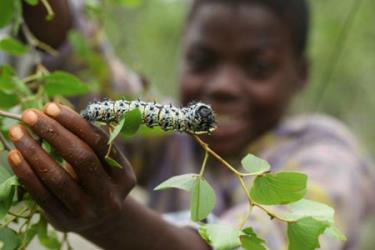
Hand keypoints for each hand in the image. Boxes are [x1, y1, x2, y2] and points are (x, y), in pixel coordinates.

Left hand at [7, 103, 135, 232]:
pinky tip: (14, 155)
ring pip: (59, 179)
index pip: (100, 143)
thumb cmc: (97, 180)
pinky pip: (42, 196)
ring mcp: (89, 212)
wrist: (98, 219)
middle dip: (54, 133)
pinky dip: (26, 174)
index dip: (76, 123)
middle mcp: (110, 195)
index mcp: (124, 175)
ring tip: (17, 132)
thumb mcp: (103, 163)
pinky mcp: (65, 222)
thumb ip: (88, 141)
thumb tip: (54, 113)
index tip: (51, 107)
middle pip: (82, 159)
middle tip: (30, 115)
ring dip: (35, 152)